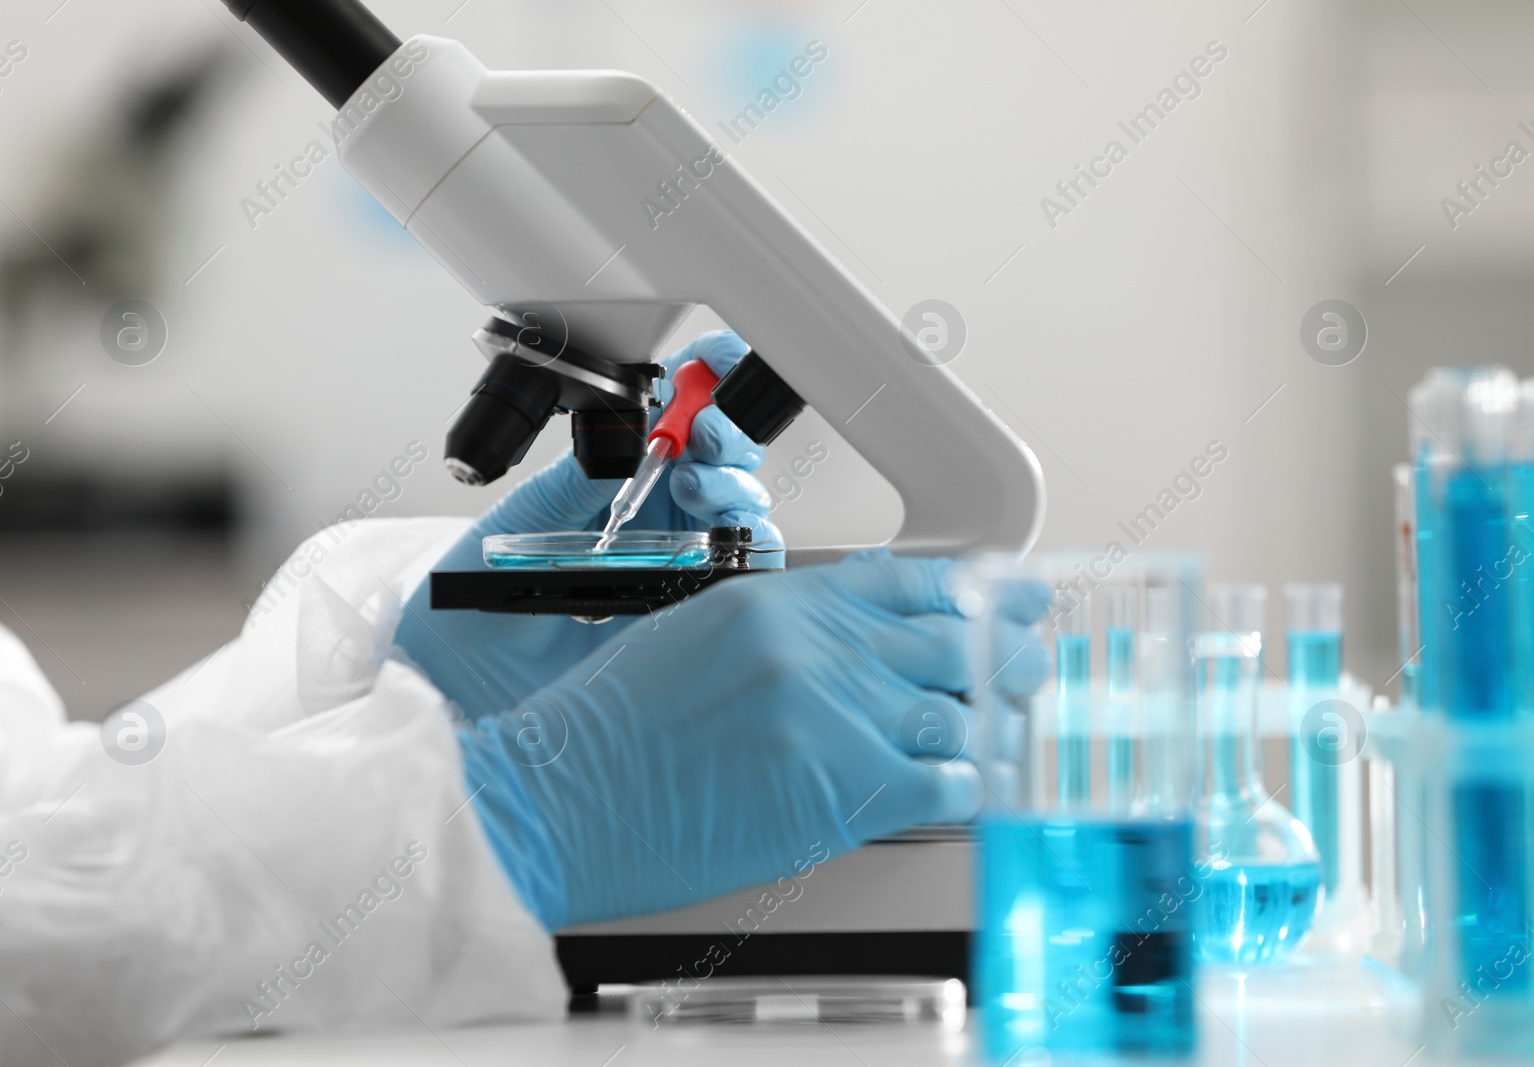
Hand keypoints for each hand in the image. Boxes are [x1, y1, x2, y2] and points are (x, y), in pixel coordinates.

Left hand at [393, 331, 780, 719]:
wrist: (467, 690)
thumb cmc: (471, 616)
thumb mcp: (518, 525)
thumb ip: (573, 482)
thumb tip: (621, 436)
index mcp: (609, 483)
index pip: (669, 420)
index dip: (698, 384)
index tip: (706, 364)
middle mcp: (652, 518)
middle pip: (720, 456)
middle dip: (726, 430)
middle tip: (703, 431)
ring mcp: (676, 562)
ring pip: (742, 505)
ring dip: (734, 481)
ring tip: (695, 483)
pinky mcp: (691, 610)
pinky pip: (747, 571)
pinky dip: (754, 543)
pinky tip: (724, 533)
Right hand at [456, 552, 1049, 930]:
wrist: (561, 799)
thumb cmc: (607, 734)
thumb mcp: (692, 641)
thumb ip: (783, 636)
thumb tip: (855, 656)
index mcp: (778, 601)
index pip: (903, 580)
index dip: (971, 588)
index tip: (1008, 592)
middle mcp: (816, 646)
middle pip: (946, 638)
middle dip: (1003, 652)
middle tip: (1033, 661)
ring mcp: (835, 713)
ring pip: (959, 707)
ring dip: (996, 723)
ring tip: (1015, 731)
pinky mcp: (845, 787)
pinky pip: (946, 779)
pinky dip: (972, 784)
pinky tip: (977, 785)